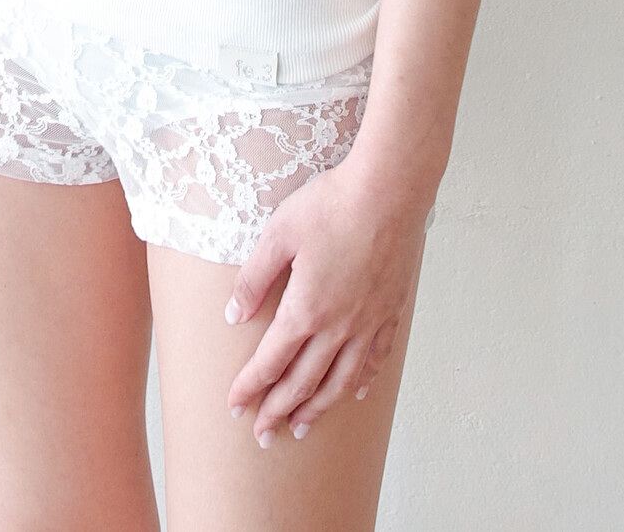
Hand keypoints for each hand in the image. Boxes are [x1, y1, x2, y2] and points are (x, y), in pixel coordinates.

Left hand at [224, 157, 429, 444]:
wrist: (389, 189)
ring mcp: (368, 322)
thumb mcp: (279, 233)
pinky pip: (374, 360)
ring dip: (317, 408)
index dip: (250, 387)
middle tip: (262, 435)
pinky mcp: (390, 311)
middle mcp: (338, 327)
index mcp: (306, 310)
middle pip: (303, 382)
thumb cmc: (331, 204)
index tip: (234, 407)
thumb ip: (254, 279)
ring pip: (340, 381)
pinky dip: (360, 382)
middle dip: (278, 411)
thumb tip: (233, 317)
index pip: (271, 362)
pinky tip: (353, 392)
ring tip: (301, 428)